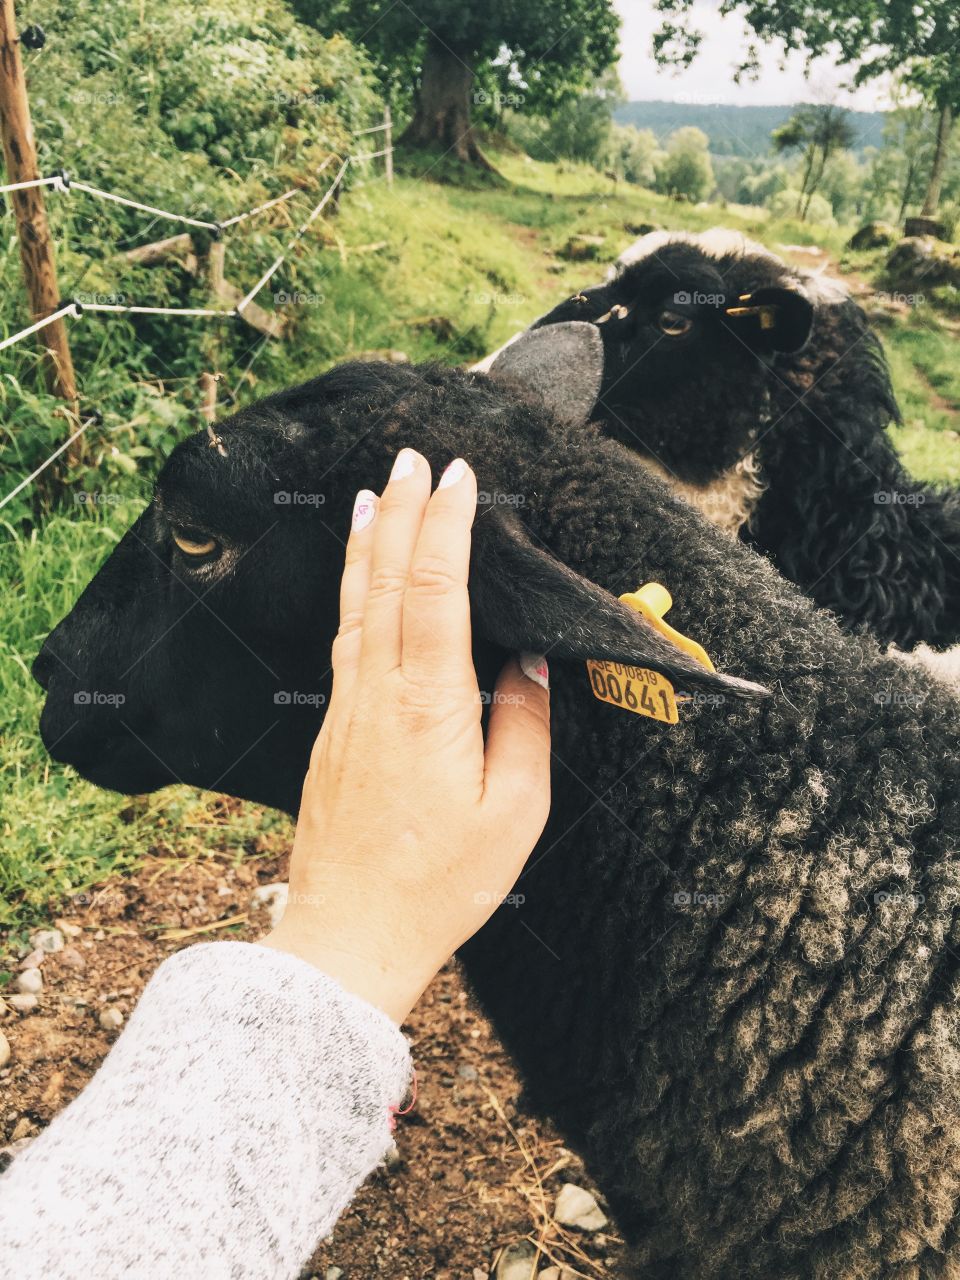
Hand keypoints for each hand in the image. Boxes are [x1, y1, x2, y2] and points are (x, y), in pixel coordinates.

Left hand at [261, 449, 550, 1022]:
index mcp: (429, 706)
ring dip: (367, 544)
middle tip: (409, 456)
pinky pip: (344, 640)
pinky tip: (357, 581)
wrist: (348, 935)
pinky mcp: (333, 731)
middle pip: (386, 580)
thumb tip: (531, 663)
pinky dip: (353, 593)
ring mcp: (347, 709)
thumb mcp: (511, 814)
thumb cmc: (437, 885)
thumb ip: (524, 727)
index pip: (436, 589)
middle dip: (402, 511)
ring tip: (372, 495)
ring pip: (354, 606)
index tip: (458, 475)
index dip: (446, 525)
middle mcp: (379, 693)